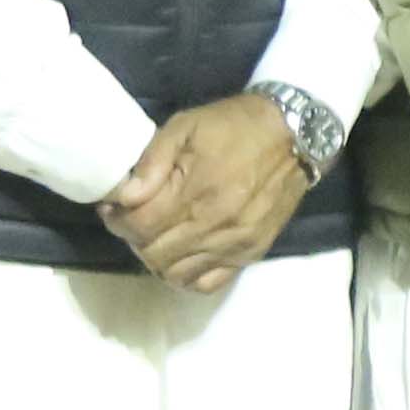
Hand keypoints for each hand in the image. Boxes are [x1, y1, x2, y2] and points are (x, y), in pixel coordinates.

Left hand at [103, 94, 311, 295]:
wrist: (295, 134)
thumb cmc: (233, 126)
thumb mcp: (185, 126)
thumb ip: (152, 162)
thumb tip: (124, 196)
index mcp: (195, 191)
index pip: (139, 226)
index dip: (117, 220)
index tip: (113, 208)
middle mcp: (214, 225)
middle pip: (153, 254)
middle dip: (133, 238)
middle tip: (134, 220)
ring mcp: (234, 244)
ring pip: (176, 274)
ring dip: (157, 258)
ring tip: (158, 236)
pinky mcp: (251, 253)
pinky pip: (208, 284)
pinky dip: (187, 276)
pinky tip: (183, 255)